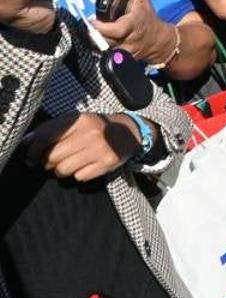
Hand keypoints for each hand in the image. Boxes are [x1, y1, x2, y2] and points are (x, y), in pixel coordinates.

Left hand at [25, 112, 142, 181]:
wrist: (128, 133)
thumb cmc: (95, 127)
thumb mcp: (75, 121)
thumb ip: (51, 129)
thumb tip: (25, 142)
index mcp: (79, 120)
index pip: (45, 136)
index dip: (33, 150)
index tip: (30, 157)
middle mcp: (90, 134)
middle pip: (52, 157)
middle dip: (46, 163)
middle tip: (50, 162)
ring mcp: (99, 150)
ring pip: (63, 170)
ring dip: (61, 170)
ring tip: (68, 163)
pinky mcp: (106, 164)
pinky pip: (79, 177)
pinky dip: (78, 174)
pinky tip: (84, 166)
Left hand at [90, 0, 176, 65]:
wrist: (158, 40)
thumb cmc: (148, 18)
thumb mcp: (144, 1)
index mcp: (133, 25)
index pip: (116, 29)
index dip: (101, 27)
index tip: (92, 20)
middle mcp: (128, 40)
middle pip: (106, 41)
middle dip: (94, 34)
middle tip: (86, 27)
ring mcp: (124, 51)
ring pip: (104, 49)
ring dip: (94, 41)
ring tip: (87, 33)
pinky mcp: (121, 57)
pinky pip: (106, 54)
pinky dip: (98, 49)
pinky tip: (94, 41)